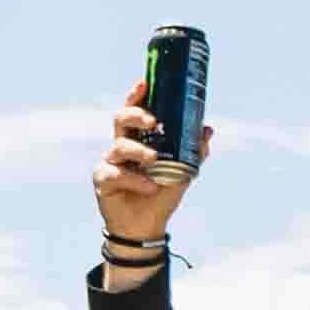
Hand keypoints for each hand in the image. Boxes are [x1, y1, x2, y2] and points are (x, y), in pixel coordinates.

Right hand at [93, 99, 195, 260]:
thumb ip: (194, 151)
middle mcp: (121, 147)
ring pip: (119, 146)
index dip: (136, 95)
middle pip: (120, 119)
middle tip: (153, 122)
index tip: (144, 82)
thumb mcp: (183, 172)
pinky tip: (150, 187)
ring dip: (139, 151)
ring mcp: (110, 163)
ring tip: (155, 160)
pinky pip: (116, 174)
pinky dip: (136, 180)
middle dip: (135, 114)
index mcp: (139, 139)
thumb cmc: (161, 195)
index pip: (134, 111)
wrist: (147, 227)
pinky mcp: (103, 180)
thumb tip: (206, 129)